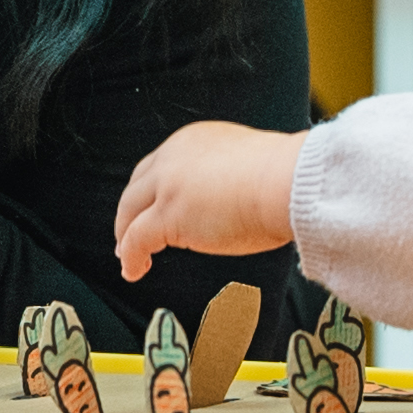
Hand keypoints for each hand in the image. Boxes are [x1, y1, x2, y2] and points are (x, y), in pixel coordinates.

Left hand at [113, 121, 306, 281]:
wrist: (286, 181)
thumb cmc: (284, 177)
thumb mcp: (247, 164)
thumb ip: (229, 176)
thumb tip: (233, 200)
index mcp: (192, 141)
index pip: (160, 166)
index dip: (151, 190)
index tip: (152, 206)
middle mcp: (173, 158)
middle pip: (137, 187)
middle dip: (131, 211)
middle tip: (128, 232)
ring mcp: (168, 187)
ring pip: (130, 213)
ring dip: (126, 235)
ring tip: (127, 256)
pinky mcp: (167, 217)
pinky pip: (136, 241)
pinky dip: (131, 257)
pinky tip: (134, 270)